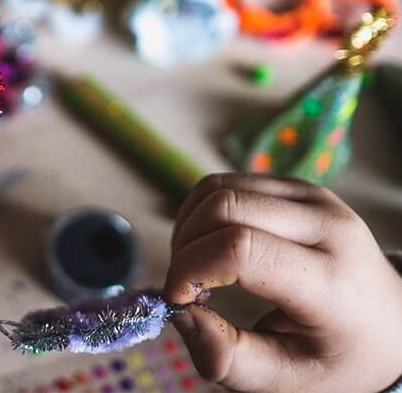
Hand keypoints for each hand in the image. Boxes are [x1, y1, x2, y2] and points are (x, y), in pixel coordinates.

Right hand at [165, 173, 401, 392]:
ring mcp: (315, 199)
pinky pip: (229, 183)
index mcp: (334, 282)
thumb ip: (230, 360)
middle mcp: (330, 228)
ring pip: (219, 188)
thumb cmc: (336, 359)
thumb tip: (180, 317)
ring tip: (195, 269)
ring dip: (188, 226)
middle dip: (185, 247)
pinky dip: (201, 213)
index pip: (243, 249)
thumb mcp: (288, 380)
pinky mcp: (298, 187)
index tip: (176, 300)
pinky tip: (208, 247)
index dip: (191, 268)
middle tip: (184, 287)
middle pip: (224, 207)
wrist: (389, 328)